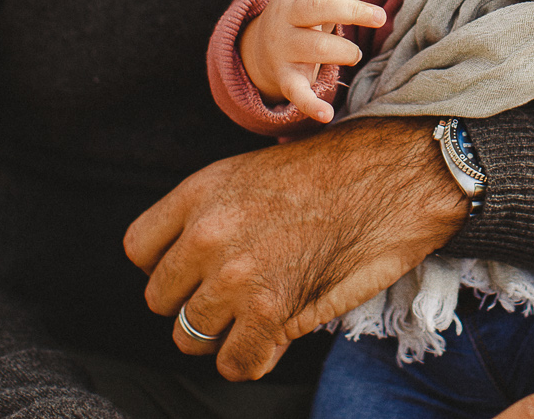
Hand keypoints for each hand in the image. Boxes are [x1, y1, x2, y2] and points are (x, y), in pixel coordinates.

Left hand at [123, 116, 466, 380]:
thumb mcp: (254, 172)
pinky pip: (235, 363)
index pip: (139, 250)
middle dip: (194, 302)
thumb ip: (213, 216)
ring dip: (223, 332)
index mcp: (200, 192)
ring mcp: (237, 276)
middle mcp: (207, 235)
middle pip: (160, 299)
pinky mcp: (272, 311)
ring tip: (256, 315)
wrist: (394, 174)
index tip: (194, 269)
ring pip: (191, 336)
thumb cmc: (336, 170)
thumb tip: (195, 272)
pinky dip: (252, 358)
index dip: (168, 265)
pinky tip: (272, 338)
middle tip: (233, 296)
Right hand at [239, 0, 387, 122]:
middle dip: (351, 11)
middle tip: (380, 18)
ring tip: (356, 55)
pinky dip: (310, 105)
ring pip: (315, 47)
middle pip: (317, 8)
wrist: (257, 46)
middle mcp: (286, 18)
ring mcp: (283, 48)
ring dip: (345, 51)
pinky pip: (296, 92)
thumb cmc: (302, 17)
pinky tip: (327, 114)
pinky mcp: (284, 78)